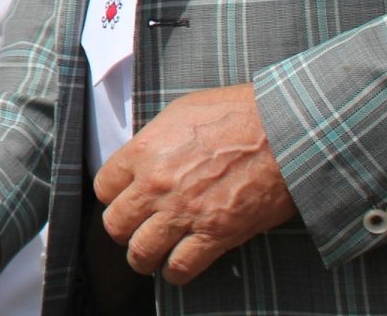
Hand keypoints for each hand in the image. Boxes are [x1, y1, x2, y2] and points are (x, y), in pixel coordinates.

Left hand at [95, 82, 294, 284]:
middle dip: (122, 230)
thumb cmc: (235, 113)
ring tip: (148, 256)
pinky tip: (175, 269)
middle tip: (134, 229)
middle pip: (116, 223)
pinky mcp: (217, 234)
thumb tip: (145, 158)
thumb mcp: (179, 114)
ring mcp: (184, 212)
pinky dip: (174, 273)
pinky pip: (181, 266)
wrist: (282, 129)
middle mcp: (156, 185)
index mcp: (143, 152)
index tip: (123, 199)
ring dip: (142, 257)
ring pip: (141, 252)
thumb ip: (155, 140)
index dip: (113, 196)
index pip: (104, 187)